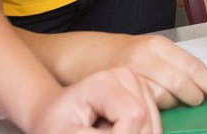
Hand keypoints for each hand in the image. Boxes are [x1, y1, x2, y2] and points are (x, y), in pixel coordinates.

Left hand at [31, 67, 159, 132]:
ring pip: (153, 127)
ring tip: (104, 131)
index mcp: (105, 81)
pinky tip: (117, 132)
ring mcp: (138, 86)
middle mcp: (127, 77)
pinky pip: (153, 128)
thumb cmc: (55, 125)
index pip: (134, 115)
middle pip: (146, 122)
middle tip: (96, 132)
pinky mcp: (145, 98)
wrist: (53, 115)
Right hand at [95, 33, 206, 108]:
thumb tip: (201, 79)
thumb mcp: (149, 49)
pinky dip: (158, 108)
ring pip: (166, 96)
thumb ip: (172, 61)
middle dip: (196, 96)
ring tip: (180, 103)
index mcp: (158, 45)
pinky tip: (160, 106)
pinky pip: (147, 103)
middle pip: (182, 83)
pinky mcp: (121, 87)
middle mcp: (146, 56)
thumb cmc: (119, 53)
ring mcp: (132, 73)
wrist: (83, 55)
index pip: (193, 65)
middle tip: (201, 100)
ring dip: (177, 103)